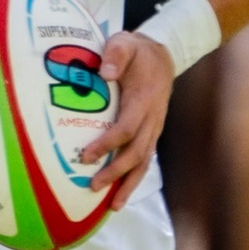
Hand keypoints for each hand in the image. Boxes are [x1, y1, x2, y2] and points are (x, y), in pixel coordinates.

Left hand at [82, 31, 172, 209]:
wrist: (163, 55)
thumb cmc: (137, 51)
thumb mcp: (125, 43)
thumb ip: (115, 55)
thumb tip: (104, 73)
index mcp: (144, 99)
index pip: (126, 127)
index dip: (107, 144)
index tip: (85, 155)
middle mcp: (152, 118)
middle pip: (137, 152)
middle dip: (116, 172)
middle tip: (92, 186)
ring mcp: (154, 128)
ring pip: (144, 162)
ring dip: (128, 184)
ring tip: (113, 207)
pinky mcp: (151, 133)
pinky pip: (144, 160)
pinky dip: (133, 179)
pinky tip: (119, 196)